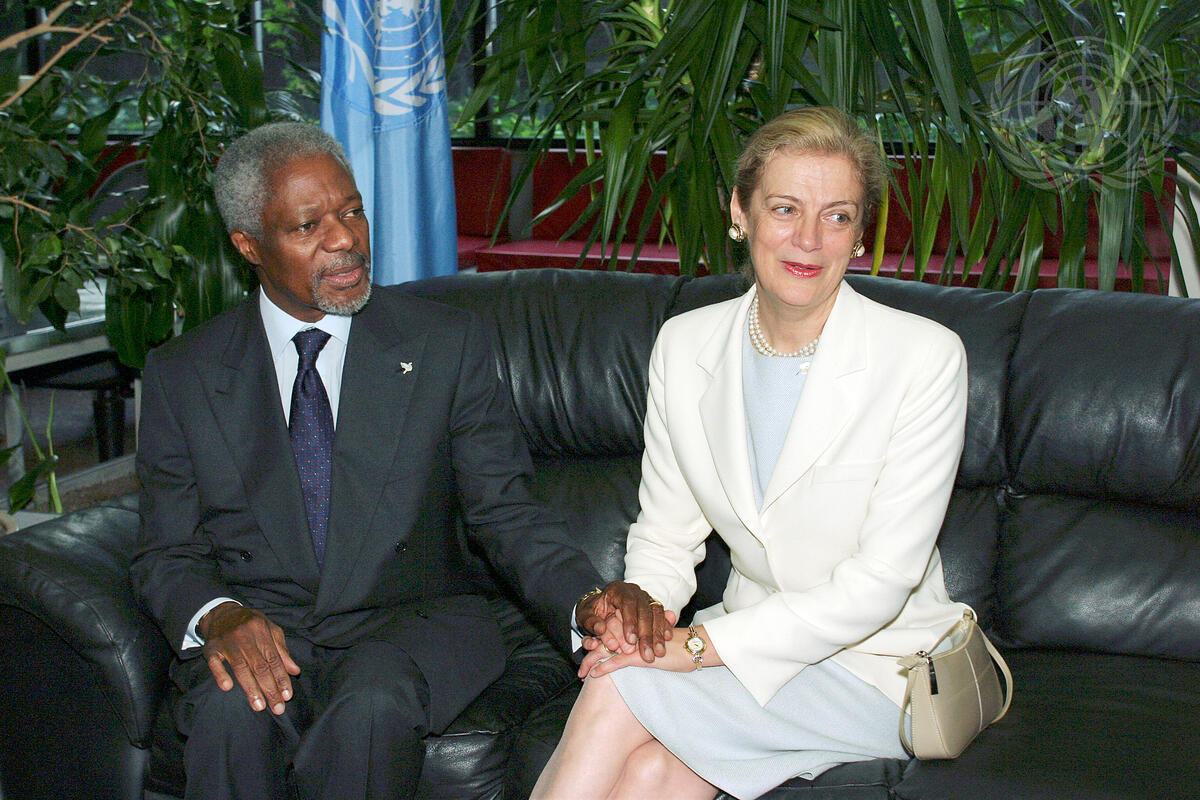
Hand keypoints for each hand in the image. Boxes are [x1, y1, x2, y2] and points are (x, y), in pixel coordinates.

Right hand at [199, 601, 300, 714]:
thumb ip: (282, 651)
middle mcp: (245, 636)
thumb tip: (295, 671)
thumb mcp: (270, 630)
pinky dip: (221, 674)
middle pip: (259, 666)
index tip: (287, 696)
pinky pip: (215, 663)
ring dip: (250, 688)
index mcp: (261, 631)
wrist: (222, 613)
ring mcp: (227, 643)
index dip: (281, 678)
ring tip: (259, 706)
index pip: (274, 659)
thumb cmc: (251, 624)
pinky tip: (227, 688)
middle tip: (277, 708)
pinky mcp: (211, 648)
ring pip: (240, 668)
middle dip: (270, 689)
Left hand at [575, 581, 673, 663]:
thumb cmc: (592, 611)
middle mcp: (634, 591)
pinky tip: (667, 639)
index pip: (627, 604)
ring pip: (655, 613)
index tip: (631, 640)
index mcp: (617, 589)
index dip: (630, 622)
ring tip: (659, 652)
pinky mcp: (652, 605)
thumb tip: (601, 629)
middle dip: (646, 633)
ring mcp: (645, 597)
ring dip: (657, 634)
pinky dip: (664, 627)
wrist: (598, 604)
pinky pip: (661, 615)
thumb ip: (590, 622)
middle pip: (644, 610)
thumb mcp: (584, 616)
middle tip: (646, 653)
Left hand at [579, 625, 712, 678]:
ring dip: (592, 660)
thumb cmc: (679, 647)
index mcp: (636, 628)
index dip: (598, 641)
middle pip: (605, 640)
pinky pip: (617, 660)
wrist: (695, 648)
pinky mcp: (640, 655)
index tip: (586, 650)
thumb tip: (637, 651)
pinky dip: (604, 667)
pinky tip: (593, 673)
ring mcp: (635, 642)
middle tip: (579, 665)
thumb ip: (646, 644)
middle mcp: (633, 632)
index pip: (611, 631)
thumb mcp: (658, 644)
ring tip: (581, 670)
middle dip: (590, 651)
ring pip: (608, 649)